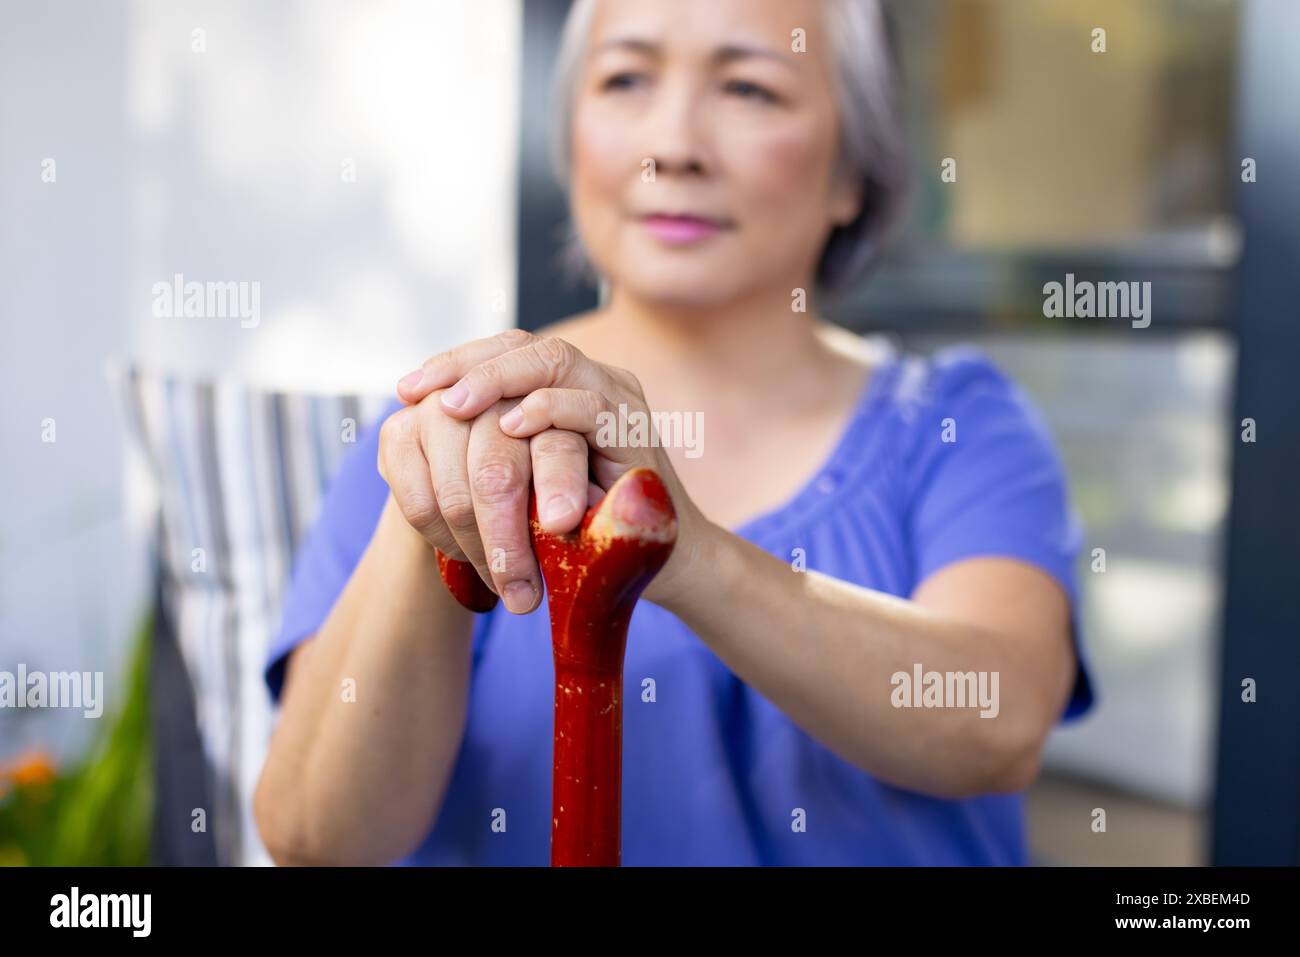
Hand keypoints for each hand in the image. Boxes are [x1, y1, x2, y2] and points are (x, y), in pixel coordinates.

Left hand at [397, 329, 712, 606]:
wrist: (656, 566)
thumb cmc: (587, 530)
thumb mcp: (529, 486)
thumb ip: (497, 452)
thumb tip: (422, 432)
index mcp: (566, 390)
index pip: (506, 351)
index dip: (455, 362)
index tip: (408, 389)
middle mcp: (594, 384)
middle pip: (526, 345)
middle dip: (467, 365)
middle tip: (425, 394)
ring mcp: (619, 404)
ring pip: (558, 360)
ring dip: (499, 379)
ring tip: (455, 405)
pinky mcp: (638, 436)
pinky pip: (593, 407)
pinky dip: (550, 409)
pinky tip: (512, 426)